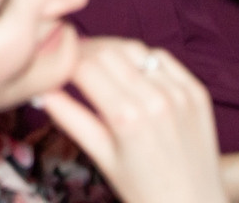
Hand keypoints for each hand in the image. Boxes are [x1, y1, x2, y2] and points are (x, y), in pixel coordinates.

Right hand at [36, 40, 226, 202]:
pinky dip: (143, 58)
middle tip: (72, 60)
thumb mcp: (102, 157)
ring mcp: (180, 93)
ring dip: (113, 50)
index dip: (64, 59)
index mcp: (127, 118)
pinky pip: (163, 59)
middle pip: (108, 51)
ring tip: (100, 63)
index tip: (55, 63)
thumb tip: (41, 90)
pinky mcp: (197, 92)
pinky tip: (132, 70)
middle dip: (85, 51)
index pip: (84, 66)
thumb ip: (70, 119)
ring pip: (135, 49)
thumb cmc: (144, 191)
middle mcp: (156, 99)